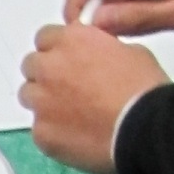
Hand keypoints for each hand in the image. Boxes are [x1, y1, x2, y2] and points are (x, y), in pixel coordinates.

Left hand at [19, 19, 169, 173]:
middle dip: (46, 73)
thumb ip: (101, 48)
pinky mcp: (41, 133)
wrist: (145, 129)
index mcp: (71, 41)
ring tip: (68, 113)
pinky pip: (38, 128)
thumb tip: (96, 55)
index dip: (58, 49)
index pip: (45, 37)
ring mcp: (41, 102)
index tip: (69, 61)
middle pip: (32, 65)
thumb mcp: (130, 51)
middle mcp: (49, 67)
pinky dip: (52, 130)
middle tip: (68, 88)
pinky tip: (73, 136)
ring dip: (43, 100)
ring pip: (28, 95)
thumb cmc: (144, 87)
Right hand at [66, 0, 173, 43]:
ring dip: (103, 19)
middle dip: (86, 13)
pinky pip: (129, 3)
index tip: (78, 35)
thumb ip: (143, 16)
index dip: (75, 2)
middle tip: (90, 48)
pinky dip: (120, 20)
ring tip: (106, 51)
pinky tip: (126, 44)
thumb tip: (96, 22)